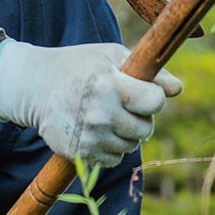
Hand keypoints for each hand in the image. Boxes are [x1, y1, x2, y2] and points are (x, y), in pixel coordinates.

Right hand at [0, 40, 182, 165]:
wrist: (36, 85)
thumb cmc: (81, 65)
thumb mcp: (112, 56)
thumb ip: (149, 72)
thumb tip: (178, 89)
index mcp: (110, 85)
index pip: (155, 102)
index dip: (153, 96)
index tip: (144, 90)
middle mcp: (100, 113)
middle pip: (145, 129)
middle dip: (140, 117)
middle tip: (124, 103)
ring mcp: (89, 137)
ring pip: (130, 146)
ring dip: (125, 133)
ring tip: (107, 114)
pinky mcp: (79, 154)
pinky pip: (112, 159)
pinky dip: (110, 147)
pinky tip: (96, 129)